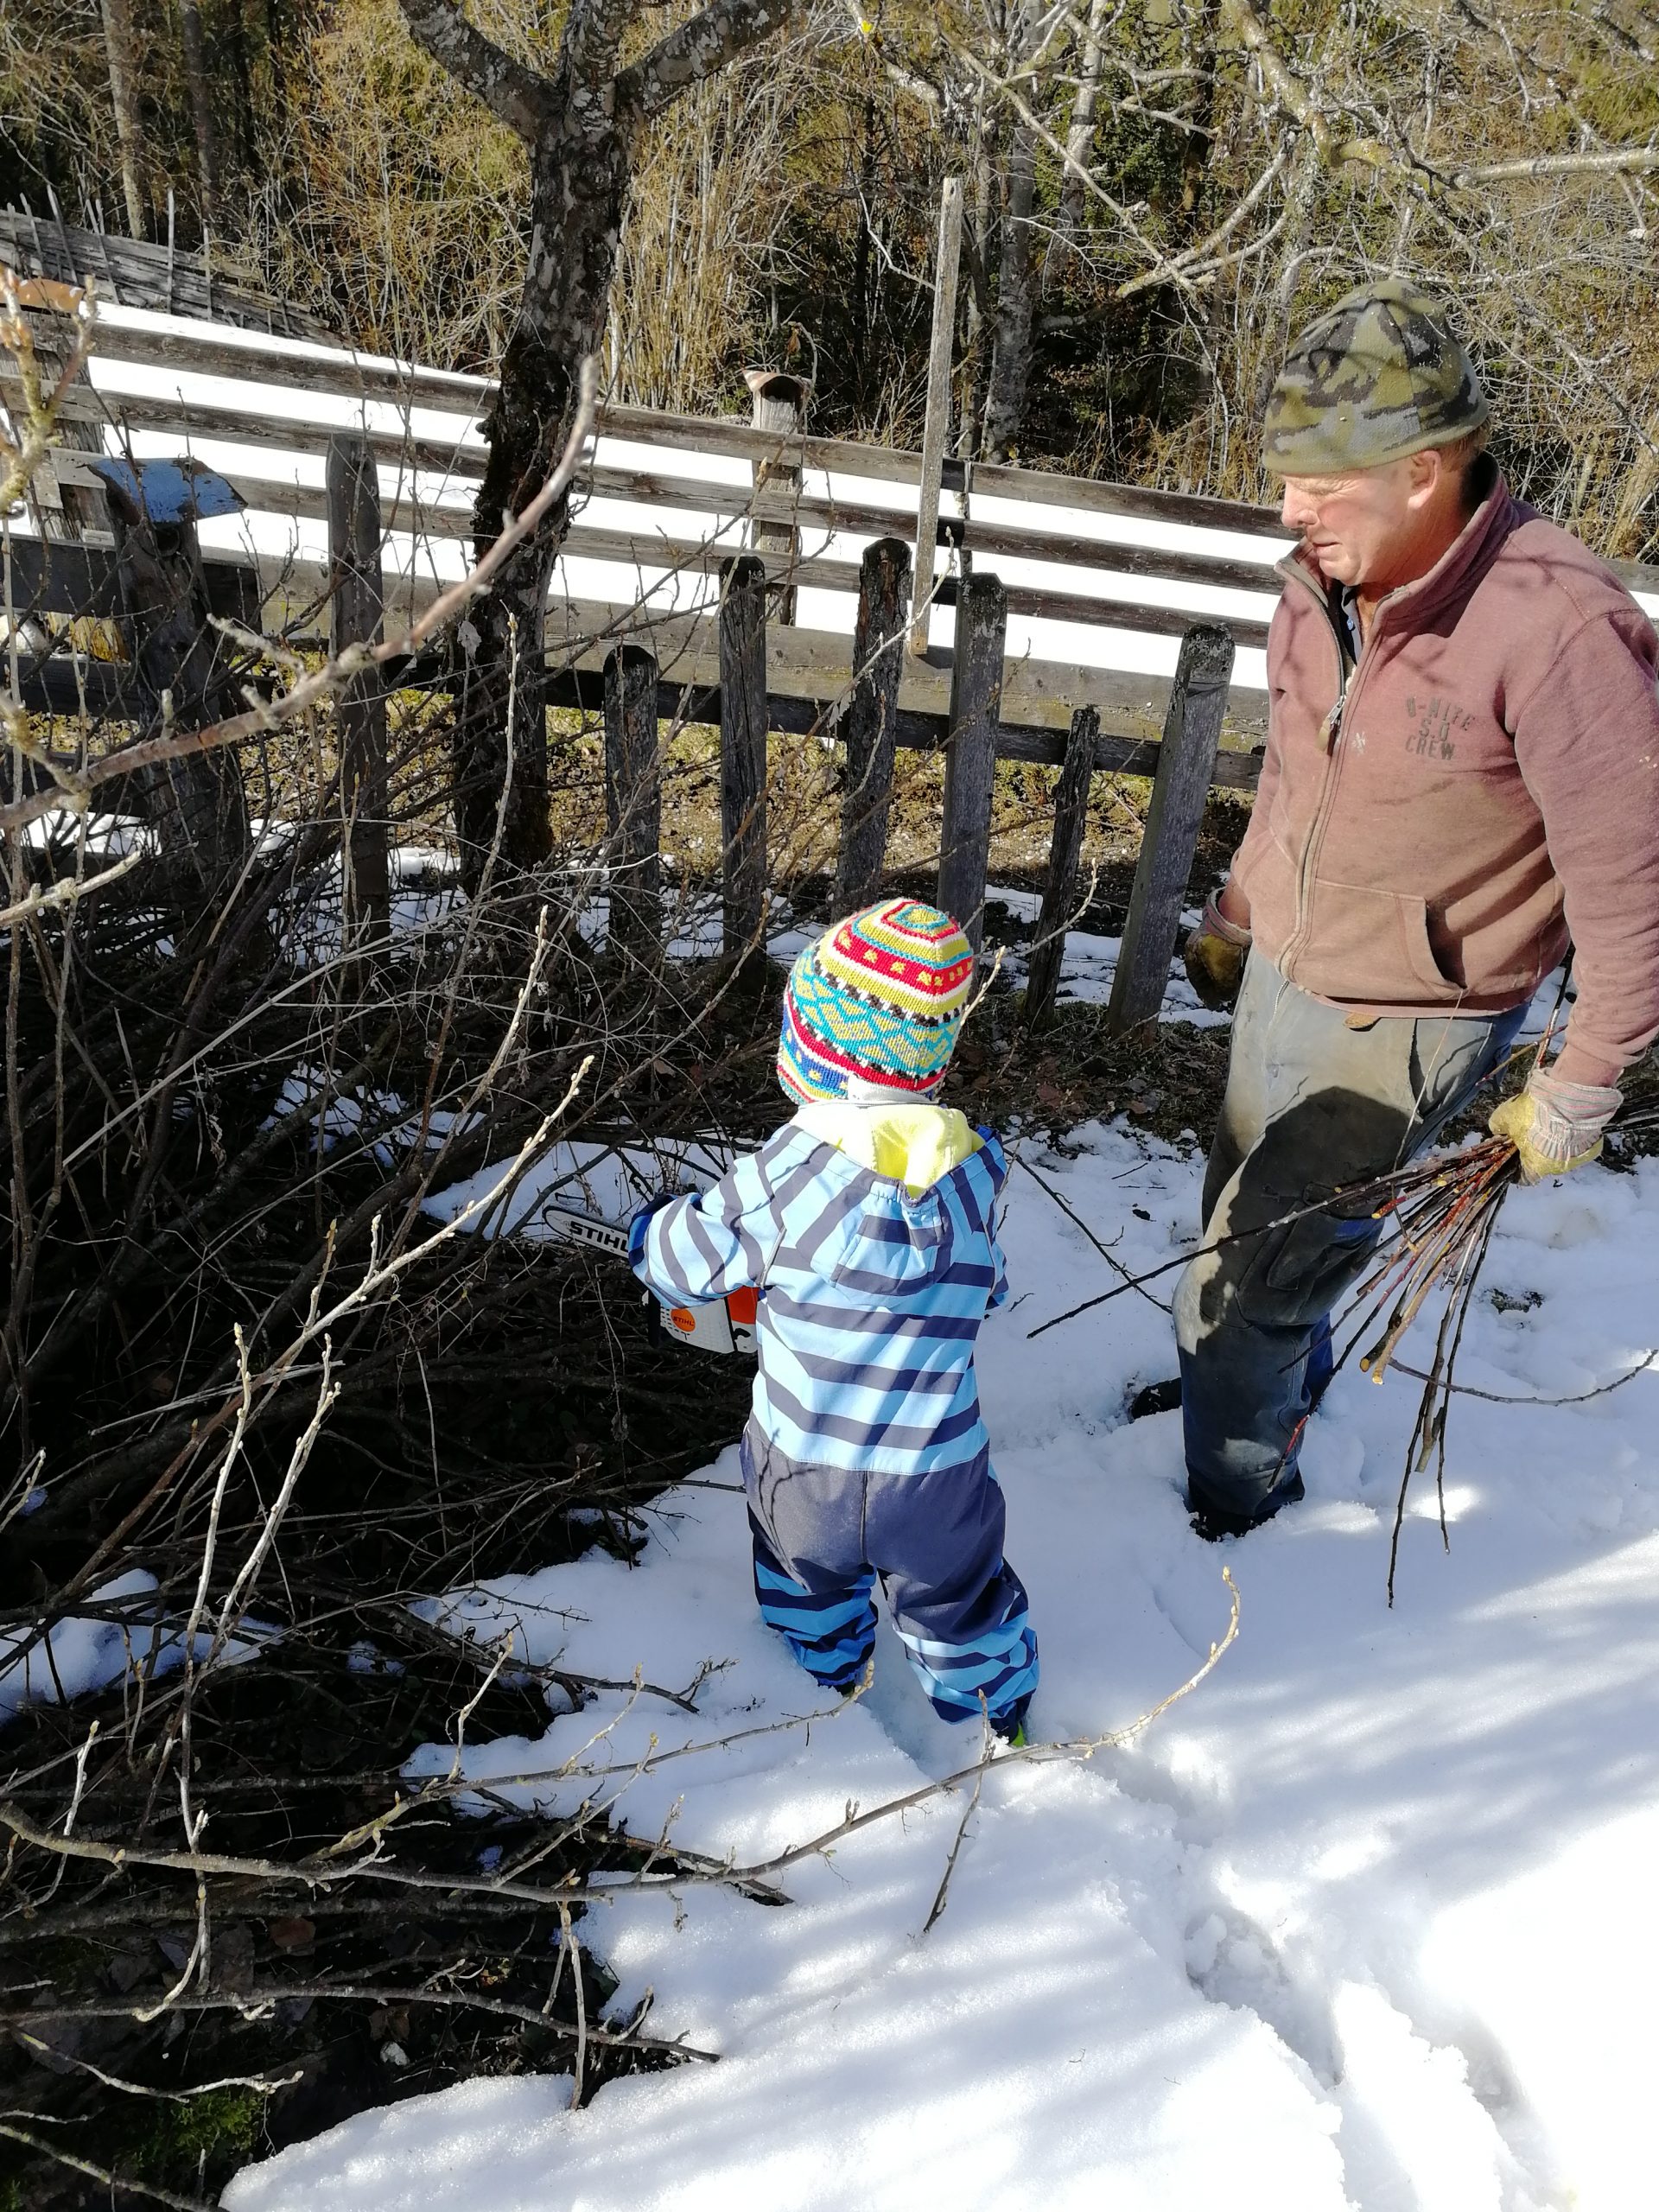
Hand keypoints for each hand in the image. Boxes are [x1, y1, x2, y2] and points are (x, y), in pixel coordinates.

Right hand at [1182, 897, 1251, 1011]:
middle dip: (1217, 984)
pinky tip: (1245, 970)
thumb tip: (1226, 997)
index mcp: (1192, 952)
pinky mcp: (1231, 930)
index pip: (1196, 978)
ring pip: (1221, 960)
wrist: (1236, 916)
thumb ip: (1223, 989)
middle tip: (1226, 996)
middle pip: (1208, 969)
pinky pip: (1232, 951)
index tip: (1213, 1004)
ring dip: (1228, 973)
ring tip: (1238, 985)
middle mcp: (1201, 943)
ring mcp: (1216, 935)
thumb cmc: (1222, 946)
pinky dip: (1237, 963)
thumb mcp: (1221, 973)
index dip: (1205, 993)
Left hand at [1488, 1067, 1621, 1182]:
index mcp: (1535, 1169)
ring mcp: (1577, 1157)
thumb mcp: (1506, 1117)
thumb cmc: (1533, 1117)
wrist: (1569, 1103)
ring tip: (1548, 1120)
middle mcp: (1557, 1168)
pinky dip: (1570, 1133)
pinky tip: (1564, 1118)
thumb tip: (1496, 1128)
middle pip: (1541, 1162)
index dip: (1514, 1167)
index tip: (1510, 1155)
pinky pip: (1577, 1142)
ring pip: (1561, 1152)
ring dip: (1554, 1140)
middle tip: (1529, 1131)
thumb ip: (1498, 1125)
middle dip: (1534, 1149)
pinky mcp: (1592, 1144)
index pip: (1522, 1177)